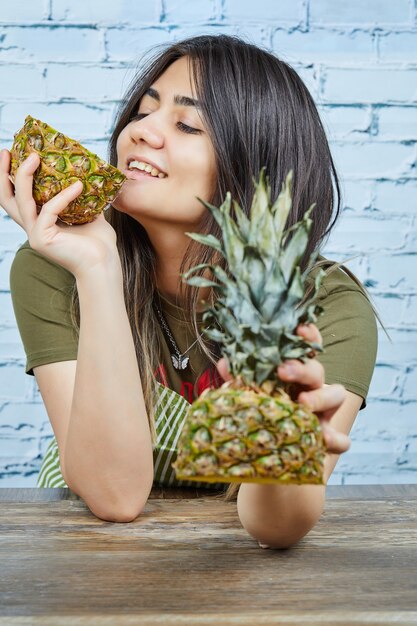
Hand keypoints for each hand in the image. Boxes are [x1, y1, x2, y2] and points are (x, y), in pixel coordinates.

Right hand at [0, 149, 120, 277]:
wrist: (103, 264)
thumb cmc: (99, 243)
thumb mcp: (89, 213)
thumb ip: (82, 197)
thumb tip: (88, 174)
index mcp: (40, 221)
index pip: (17, 198)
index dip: (10, 177)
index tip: (11, 153)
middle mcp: (33, 227)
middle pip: (7, 198)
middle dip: (3, 173)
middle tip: (6, 151)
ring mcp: (35, 234)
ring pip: (22, 200)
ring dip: (25, 175)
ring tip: (35, 156)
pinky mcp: (42, 239)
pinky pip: (49, 210)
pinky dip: (63, 196)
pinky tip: (78, 186)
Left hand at [216, 323, 348, 454]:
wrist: (273, 442)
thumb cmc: (264, 409)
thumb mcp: (251, 392)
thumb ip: (241, 379)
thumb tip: (225, 364)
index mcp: (295, 371)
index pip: (306, 347)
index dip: (307, 335)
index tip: (299, 328)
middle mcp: (313, 386)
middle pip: (316, 370)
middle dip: (302, 368)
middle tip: (283, 370)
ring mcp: (324, 409)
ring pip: (336, 395)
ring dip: (320, 397)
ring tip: (303, 403)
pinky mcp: (328, 434)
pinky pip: (340, 437)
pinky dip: (336, 439)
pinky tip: (327, 440)